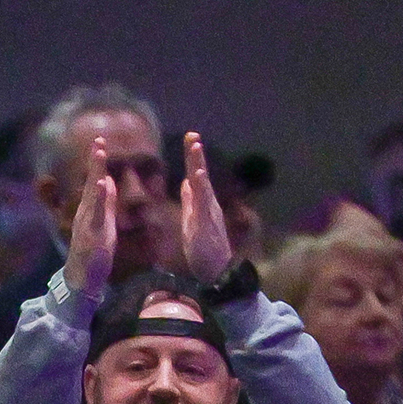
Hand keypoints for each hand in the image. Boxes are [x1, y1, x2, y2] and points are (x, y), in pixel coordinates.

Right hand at [63, 139, 118, 297]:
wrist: (81, 279)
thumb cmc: (93, 253)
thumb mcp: (103, 223)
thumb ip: (106, 202)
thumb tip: (108, 180)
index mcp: (91, 209)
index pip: (95, 181)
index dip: (98, 162)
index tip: (101, 141)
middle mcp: (86, 212)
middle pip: (91, 182)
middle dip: (95, 161)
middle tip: (99, 140)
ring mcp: (87, 222)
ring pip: (91, 194)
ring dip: (95, 172)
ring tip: (99, 154)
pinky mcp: (91, 233)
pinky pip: (96, 213)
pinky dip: (99, 197)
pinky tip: (102, 183)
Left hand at [175, 131, 232, 282]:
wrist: (216, 269)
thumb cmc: (204, 247)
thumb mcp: (192, 219)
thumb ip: (190, 200)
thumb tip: (185, 182)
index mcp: (202, 202)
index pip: (195, 176)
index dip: (192, 158)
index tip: (190, 138)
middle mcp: (208, 204)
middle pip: (200, 175)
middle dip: (196, 155)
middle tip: (192, 134)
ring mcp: (208, 213)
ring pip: (203, 186)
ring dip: (199, 166)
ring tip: (195, 147)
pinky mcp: (206, 225)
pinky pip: (203, 205)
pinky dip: (200, 190)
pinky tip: (196, 177)